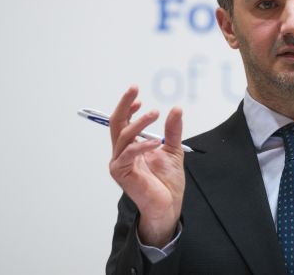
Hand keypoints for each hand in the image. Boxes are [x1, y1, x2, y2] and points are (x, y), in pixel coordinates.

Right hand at [108, 85, 184, 247]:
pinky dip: (142, 145)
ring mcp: (119, 163)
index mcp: (132, 146)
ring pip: (124, 135)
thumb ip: (172, 130)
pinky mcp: (121, 173)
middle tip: (134, 90)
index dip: (129, 107)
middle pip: (117, 123)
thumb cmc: (168, 180)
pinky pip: (129, 154)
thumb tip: (176, 109)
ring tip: (155, 113)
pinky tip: (156, 141)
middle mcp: (122, 153)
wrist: (168, 204)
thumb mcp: (173, 149)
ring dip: (139, 122)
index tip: (138, 95)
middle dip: (124, 104)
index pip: (124, 122)